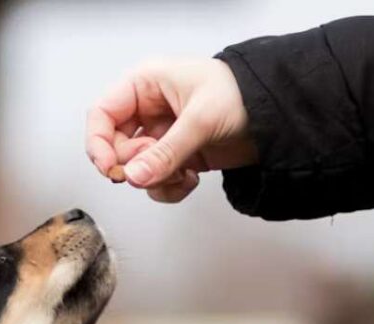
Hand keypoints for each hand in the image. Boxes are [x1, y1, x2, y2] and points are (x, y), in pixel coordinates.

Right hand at [85, 58, 257, 203]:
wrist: (274, 118)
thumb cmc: (241, 96)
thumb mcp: (200, 120)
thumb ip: (165, 153)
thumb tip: (135, 177)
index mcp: (145, 85)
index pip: (102, 115)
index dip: (98, 144)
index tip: (111, 169)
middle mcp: (148, 111)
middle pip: (116, 148)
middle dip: (136, 166)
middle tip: (157, 168)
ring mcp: (161, 137)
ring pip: (137, 170)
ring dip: (157, 180)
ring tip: (183, 172)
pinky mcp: (175, 158)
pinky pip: (157, 181)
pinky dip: (171, 187)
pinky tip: (191, 178)